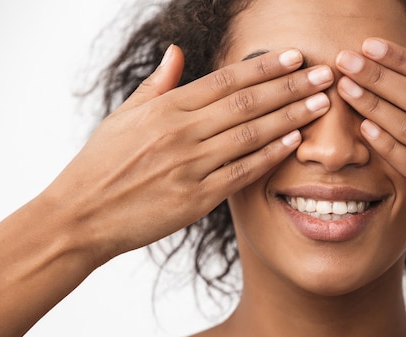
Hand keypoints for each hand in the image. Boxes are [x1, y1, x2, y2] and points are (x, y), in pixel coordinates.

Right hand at [44, 45, 332, 264]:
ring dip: (290, 117)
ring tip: (321, 104)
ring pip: (251, 134)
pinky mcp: (196, 198)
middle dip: (291, 86)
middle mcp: (181, 132)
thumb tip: (176, 52)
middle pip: (247, 102)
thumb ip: (156, 85)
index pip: (225, 80)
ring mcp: (190, 165)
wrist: (81, 215)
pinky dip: (269, 155)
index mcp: (165, 108)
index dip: (264, 67)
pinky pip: (241, 172)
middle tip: (324, 75)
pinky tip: (293, 142)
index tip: (294, 57)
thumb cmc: (101, 164)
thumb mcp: (124, 117)